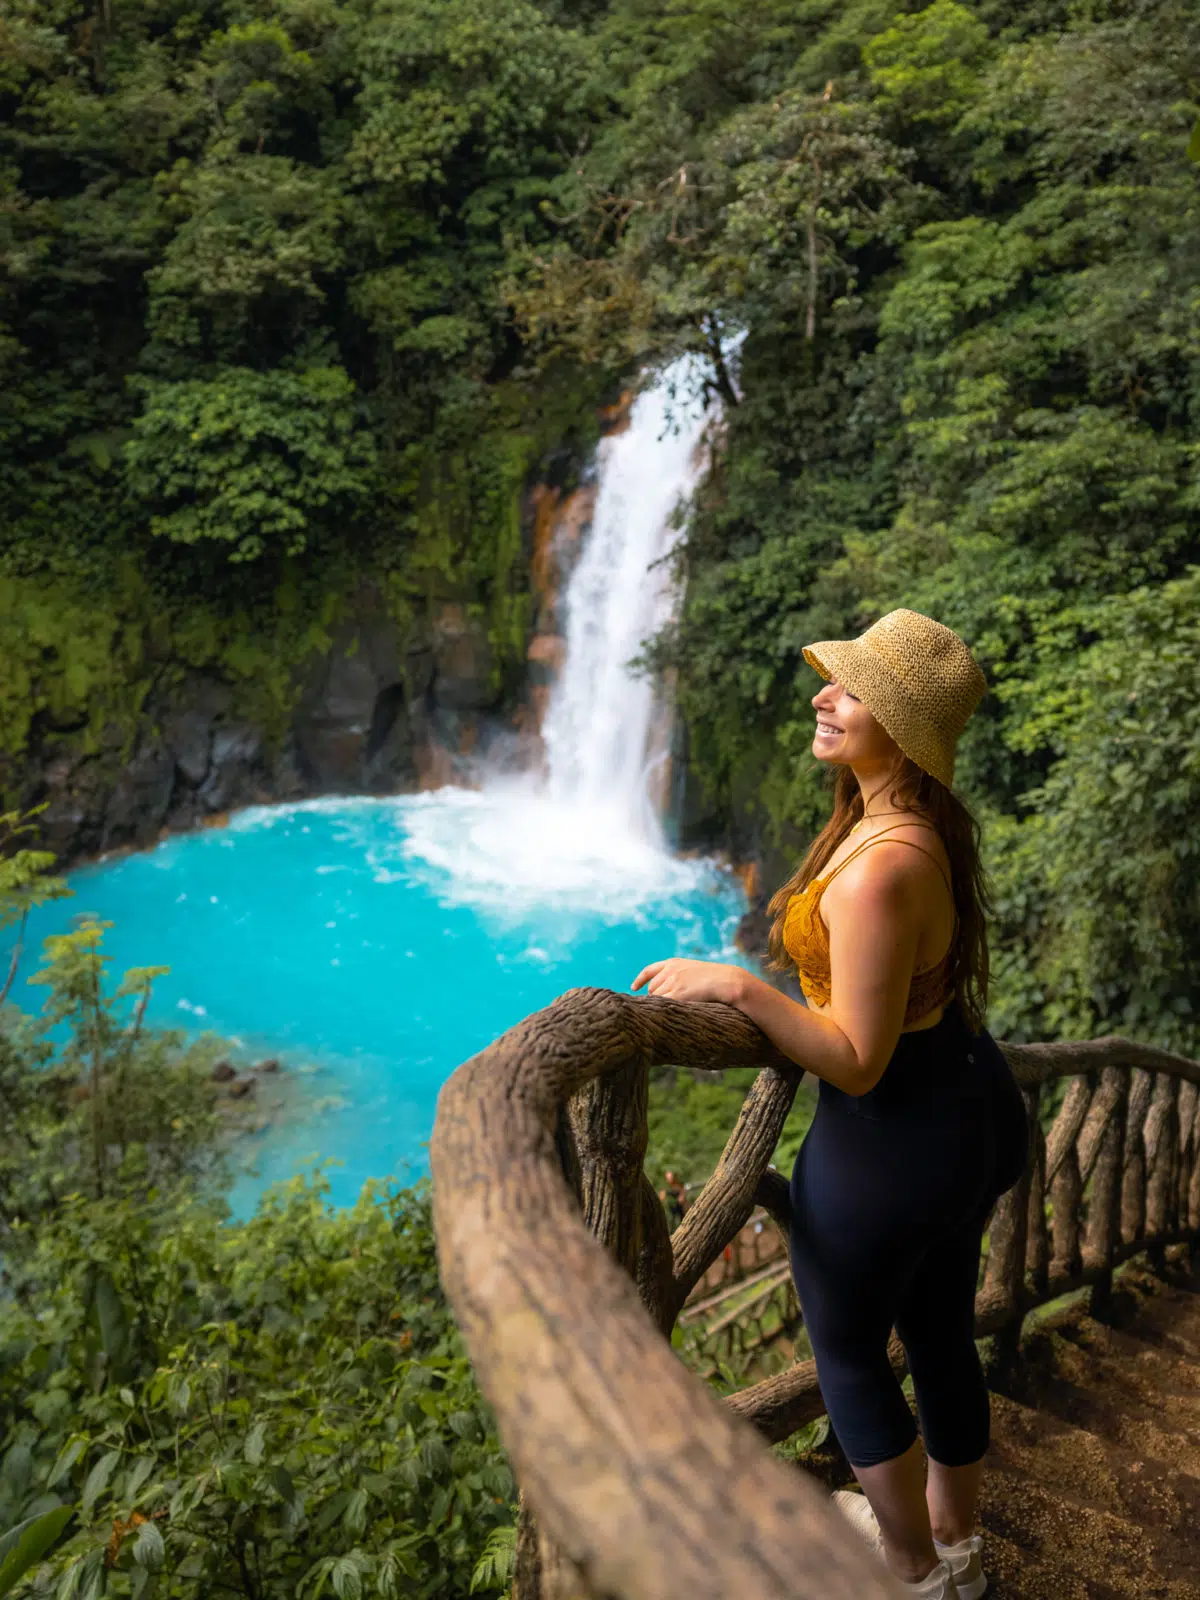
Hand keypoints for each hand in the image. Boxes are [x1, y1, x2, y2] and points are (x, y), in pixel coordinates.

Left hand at [630, 957, 746, 1005]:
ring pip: (656, 997)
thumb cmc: (715, 979)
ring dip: (661, 1005)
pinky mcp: (677, 993)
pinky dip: (663, 1010)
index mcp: (674, 962)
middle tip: (665, 1007)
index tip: (634, 988)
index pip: (649, 970)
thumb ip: (679, 976)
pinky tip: (670, 1014)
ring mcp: (673, 981)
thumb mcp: (694, 971)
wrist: (727, 980)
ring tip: (673, 1011)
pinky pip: (663, 1004)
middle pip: (652, 988)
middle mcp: (670, 970)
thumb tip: (666, 991)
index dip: (640, 980)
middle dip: (656, 997)